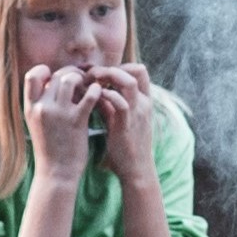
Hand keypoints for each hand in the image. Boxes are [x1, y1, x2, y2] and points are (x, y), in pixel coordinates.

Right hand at [24, 64, 101, 182]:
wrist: (56, 173)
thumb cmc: (50, 148)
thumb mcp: (37, 124)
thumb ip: (43, 104)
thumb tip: (55, 82)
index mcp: (31, 108)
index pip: (32, 75)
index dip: (45, 71)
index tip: (56, 76)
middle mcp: (42, 107)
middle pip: (57, 75)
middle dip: (71, 73)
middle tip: (82, 79)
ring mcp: (59, 113)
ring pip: (71, 79)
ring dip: (83, 79)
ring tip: (90, 86)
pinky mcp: (76, 121)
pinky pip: (89, 95)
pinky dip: (96, 90)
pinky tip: (99, 93)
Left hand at [89, 59, 157, 177]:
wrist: (136, 170)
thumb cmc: (126, 146)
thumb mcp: (120, 120)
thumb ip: (110, 105)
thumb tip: (94, 91)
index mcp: (144, 101)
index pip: (140, 71)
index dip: (121, 67)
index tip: (103, 73)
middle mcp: (143, 104)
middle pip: (134, 71)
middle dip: (110, 68)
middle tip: (92, 73)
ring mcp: (137, 113)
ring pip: (128, 82)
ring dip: (108, 76)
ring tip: (91, 80)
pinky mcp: (127, 125)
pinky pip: (120, 103)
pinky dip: (107, 95)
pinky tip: (94, 97)